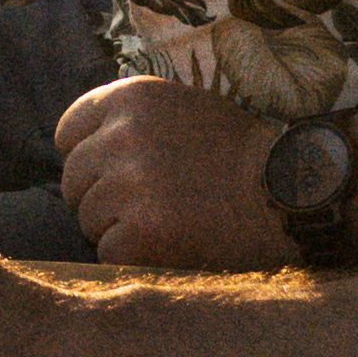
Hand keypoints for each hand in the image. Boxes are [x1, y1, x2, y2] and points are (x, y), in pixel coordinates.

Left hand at [53, 71, 292, 270]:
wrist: (289, 196)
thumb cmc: (238, 156)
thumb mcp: (183, 110)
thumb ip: (131, 120)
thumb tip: (79, 149)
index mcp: (132, 97)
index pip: (69, 132)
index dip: (89, 160)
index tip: (115, 175)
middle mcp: (124, 135)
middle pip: (73, 181)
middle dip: (102, 199)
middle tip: (151, 207)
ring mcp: (131, 184)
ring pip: (88, 220)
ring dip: (120, 230)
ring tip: (170, 224)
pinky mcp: (142, 232)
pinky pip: (110, 253)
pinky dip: (136, 259)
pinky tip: (174, 246)